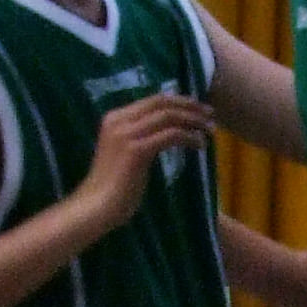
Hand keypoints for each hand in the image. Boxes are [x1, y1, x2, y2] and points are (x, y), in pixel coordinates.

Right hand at [79, 92, 213, 229]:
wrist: (96, 206)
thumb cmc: (113, 186)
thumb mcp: (125, 152)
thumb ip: (140, 136)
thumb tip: (168, 129)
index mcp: (115, 118)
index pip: (152, 100)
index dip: (178, 101)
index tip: (197, 107)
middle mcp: (119, 121)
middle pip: (162, 103)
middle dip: (189, 106)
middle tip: (210, 114)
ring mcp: (126, 134)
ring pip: (168, 116)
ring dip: (193, 121)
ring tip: (210, 130)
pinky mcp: (136, 150)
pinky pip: (171, 135)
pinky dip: (189, 137)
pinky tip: (199, 145)